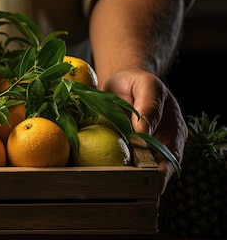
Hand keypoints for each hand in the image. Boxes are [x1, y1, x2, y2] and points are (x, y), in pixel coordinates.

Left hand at [100, 69, 186, 193]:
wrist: (121, 82)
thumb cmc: (138, 83)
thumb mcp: (147, 85)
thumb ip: (149, 105)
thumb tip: (143, 131)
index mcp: (173, 133)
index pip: (171, 159)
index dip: (163, 174)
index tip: (151, 183)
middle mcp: (158, 147)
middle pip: (153, 172)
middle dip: (141, 182)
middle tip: (126, 188)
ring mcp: (138, 151)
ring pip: (134, 171)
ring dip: (123, 178)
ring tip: (111, 185)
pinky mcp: (120, 150)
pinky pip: (115, 163)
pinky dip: (108, 169)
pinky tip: (97, 174)